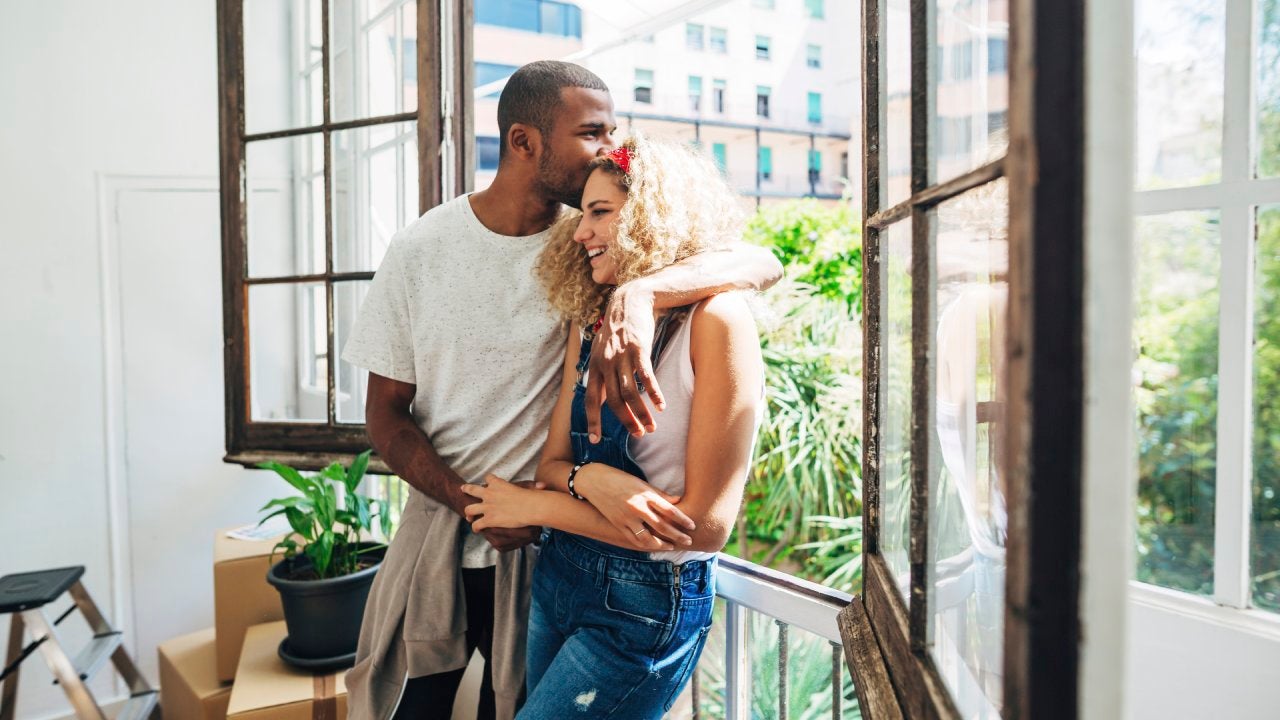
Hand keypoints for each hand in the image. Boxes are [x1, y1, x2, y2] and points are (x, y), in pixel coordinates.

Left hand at [458, 475, 543, 551]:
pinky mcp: (489, 519)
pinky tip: (477, 529)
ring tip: (468, 515)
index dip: (489, 480)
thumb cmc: (532, 497)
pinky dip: (475, 527)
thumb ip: (534, 486)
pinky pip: (476, 524)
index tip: (490, 482)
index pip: (489, 478)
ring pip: (469, 508)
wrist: (530, 507)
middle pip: (472, 489)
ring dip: (468, 512)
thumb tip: (543, 485)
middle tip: (463, 489)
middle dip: (467, 489)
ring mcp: (487, 507)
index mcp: (498, 483)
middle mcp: (489, 493)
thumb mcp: (531, 488)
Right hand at [576, 465, 695, 546]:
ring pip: (648, 538)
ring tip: (671, 546)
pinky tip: (653, 546)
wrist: (593, 481)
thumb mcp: (640, 482)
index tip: (692, 525)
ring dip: (662, 544)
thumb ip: (659, 494)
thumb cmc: (619, 478)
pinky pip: (634, 540)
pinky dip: (645, 545)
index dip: (682, 519)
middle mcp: (637, 507)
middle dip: (677, 535)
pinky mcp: (618, 524)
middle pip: (662, 526)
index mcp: (645, 494)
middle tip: (688, 541)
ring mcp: (626, 518)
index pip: (669, 510)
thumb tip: (678, 500)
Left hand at [586, 283, 666, 439]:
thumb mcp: (602, 351)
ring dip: (641, 413)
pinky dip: (654, 393)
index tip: (595, 439)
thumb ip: (602, 374)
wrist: (629, 301)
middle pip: (614, 400)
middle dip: (626, 421)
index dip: (592, 420)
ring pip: (631, 392)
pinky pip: (646, 377)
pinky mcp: (638, 349)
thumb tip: (603, 398)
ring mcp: (622, 356)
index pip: (591, 399)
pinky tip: (661, 406)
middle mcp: (606, 363)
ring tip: (651, 427)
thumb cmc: (617, 330)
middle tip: (638, 435)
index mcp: (595, 366)